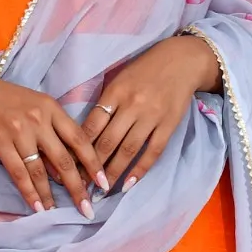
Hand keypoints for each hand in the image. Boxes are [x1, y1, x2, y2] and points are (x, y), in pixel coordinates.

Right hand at [0, 69, 107, 216]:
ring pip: (41, 170)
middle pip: (64, 159)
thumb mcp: (35, 105)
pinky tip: (37, 207)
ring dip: (51, 195)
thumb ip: (52, 130)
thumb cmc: (4, 99)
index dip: (93, 164)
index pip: (80, 139)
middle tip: (87, 208)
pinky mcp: (0, 142)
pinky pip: (19, 173)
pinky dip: (29, 192)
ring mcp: (19, 131)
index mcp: (52, 108)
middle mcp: (39, 119)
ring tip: (58, 212)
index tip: (104, 184)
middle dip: (77, 187)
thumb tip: (64, 169)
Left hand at [84, 34, 220, 189]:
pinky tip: (128, 184)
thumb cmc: (145, 69)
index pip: (92, 125)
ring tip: (102, 190)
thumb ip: (105, 103)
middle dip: (92, 167)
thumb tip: (86, 133)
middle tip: (82, 185)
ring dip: (113, 173)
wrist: (182, 60)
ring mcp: (152, 116)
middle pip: (108, 141)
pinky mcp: (169, 125)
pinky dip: (139, 170)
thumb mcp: (119, 79)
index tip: (70, 166)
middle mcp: (132, 105)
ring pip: (128, 150)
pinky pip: (152, 152)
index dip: (79, 148)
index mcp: (115, 92)